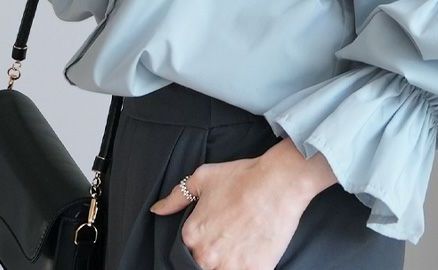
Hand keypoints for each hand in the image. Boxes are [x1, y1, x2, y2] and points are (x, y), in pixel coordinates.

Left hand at [148, 139, 337, 269]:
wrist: (279, 182)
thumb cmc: (243, 177)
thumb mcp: (204, 177)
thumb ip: (177, 196)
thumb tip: (157, 209)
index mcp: (192, 235)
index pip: (189, 251)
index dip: (203, 242)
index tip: (217, 233)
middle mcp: (206, 255)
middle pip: (204, 265)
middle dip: (216, 255)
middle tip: (233, 237)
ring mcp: (229, 267)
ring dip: (229, 263)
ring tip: (243, 244)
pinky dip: (248, 267)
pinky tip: (254, 252)